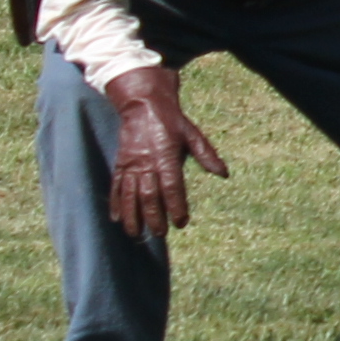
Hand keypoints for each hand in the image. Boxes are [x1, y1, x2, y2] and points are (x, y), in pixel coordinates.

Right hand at [103, 64, 227, 240]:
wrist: (142, 106)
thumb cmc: (171, 122)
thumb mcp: (192, 134)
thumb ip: (207, 155)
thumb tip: (224, 173)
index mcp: (166, 156)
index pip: (172, 187)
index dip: (176, 206)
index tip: (181, 222)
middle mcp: (146, 162)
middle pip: (149, 195)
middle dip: (154, 217)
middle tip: (160, 234)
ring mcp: (130, 164)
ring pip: (130, 195)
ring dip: (133, 216)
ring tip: (136, 234)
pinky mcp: (120, 164)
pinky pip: (116, 187)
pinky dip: (115, 203)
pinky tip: (116, 219)